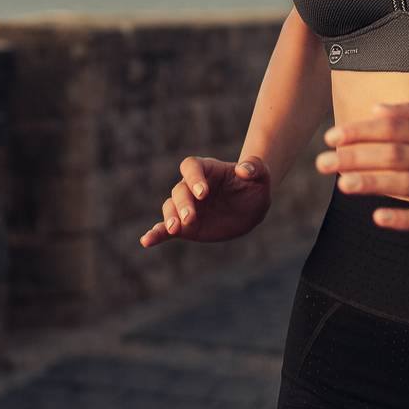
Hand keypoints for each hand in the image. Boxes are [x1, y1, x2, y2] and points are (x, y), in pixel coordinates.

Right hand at [140, 154, 271, 247]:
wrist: (251, 207)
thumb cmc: (255, 186)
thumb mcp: (262, 176)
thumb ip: (255, 167)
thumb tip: (243, 170)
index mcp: (208, 169)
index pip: (191, 167)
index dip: (194, 178)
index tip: (203, 192)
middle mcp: (192, 186)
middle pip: (179, 190)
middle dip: (183, 204)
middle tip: (191, 218)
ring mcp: (187, 206)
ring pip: (170, 207)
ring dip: (170, 218)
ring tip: (175, 229)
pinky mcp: (186, 226)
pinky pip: (166, 228)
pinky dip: (156, 234)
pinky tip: (146, 241)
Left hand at [314, 102, 408, 236]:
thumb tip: (376, 108)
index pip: (395, 129)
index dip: (361, 132)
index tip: (332, 137)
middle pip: (397, 154)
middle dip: (357, 157)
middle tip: (322, 163)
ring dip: (373, 183)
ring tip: (342, 185)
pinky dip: (404, 219)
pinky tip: (378, 218)